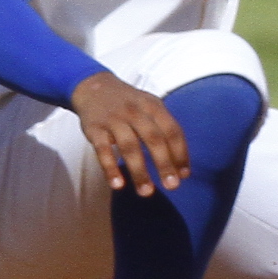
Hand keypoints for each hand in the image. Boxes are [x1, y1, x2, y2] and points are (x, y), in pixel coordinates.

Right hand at [70, 70, 188, 194]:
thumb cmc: (129, 104)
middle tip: (172, 186)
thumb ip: (164, 130)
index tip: (184, 175)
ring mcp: (114, 119)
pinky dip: (110, 168)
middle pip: (153, 139)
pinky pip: (103, 150)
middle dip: (164, 164)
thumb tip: (181, 166)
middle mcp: (135, 111)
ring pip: (129, 147)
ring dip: (139, 171)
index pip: (172, 130)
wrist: (93, 86)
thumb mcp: (150, 106)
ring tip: (146, 192)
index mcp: (153, 106)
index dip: (180, 153)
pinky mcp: (95, 129)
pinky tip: (118, 185)